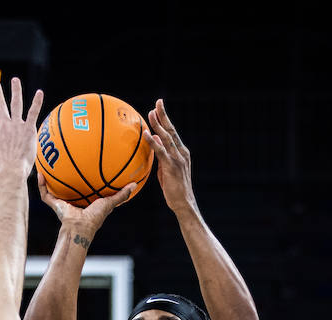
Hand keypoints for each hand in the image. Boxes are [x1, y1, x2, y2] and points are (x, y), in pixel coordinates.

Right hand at [0, 77, 42, 179]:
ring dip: (15, 91)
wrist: (11, 171)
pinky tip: (39, 92)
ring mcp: (16, 126)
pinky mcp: (28, 129)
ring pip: (16, 104)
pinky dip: (37, 102)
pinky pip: (33, 112)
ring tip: (15, 80)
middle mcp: (4, 125)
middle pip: (0, 106)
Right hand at [37, 171, 133, 243]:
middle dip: (63, 175)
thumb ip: (121, 194)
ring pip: (52, 189)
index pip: (84, 188)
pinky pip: (45, 193)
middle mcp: (72, 201)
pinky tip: (40, 173)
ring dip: (48, 178)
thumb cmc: (95, 218)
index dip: (84, 178)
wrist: (80, 227)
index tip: (86, 166)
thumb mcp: (110, 203)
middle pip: (66, 186)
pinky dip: (41, 185)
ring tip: (46, 164)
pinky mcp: (54, 204)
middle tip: (63, 160)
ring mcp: (62, 203)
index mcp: (85, 201)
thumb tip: (134, 184)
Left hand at [146, 99, 196, 214]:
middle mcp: (181, 152)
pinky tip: (147, 134)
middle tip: (157, 103)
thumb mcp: (166, 170)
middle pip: (171, 130)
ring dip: (158, 125)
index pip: (172, 132)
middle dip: (164, 116)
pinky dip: (153, 142)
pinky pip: (161, 151)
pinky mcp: (172, 166)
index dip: (166, 119)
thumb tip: (153, 143)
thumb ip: (161, 157)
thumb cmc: (174, 189)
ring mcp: (177, 159)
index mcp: (181, 152)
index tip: (159, 107)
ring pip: (167, 138)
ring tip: (150, 114)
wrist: (184, 203)